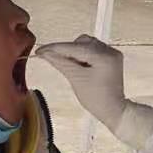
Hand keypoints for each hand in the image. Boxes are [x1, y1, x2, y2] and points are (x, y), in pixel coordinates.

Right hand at [36, 35, 152, 147]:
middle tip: (55, 60)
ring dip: (75, 52)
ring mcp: (111, 53)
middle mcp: (110, 51)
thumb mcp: (75, 79)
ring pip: (86, 44)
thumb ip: (60, 62)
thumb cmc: (96, 99)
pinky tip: (80, 66)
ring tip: (72, 67)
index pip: (74, 47)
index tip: (40, 51)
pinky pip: (92, 49)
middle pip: (81, 42)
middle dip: (67, 50)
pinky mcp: (110, 57)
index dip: (55, 48)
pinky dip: (83, 55)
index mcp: (103, 57)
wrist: (112, 110)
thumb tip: (45, 53)